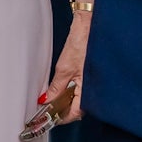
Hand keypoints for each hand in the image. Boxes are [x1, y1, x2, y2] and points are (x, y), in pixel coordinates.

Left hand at [43, 8, 90, 124]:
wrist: (91, 23)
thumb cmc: (83, 42)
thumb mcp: (64, 67)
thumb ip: (56, 87)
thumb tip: (47, 100)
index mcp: (89, 90)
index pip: (75, 113)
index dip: (61, 117)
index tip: (50, 117)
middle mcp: (94, 88)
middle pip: (78, 108)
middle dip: (64, 109)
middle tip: (50, 107)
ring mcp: (94, 81)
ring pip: (80, 98)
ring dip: (67, 99)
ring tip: (54, 96)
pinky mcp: (93, 73)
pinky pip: (83, 88)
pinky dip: (73, 90)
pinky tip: (65, 85)